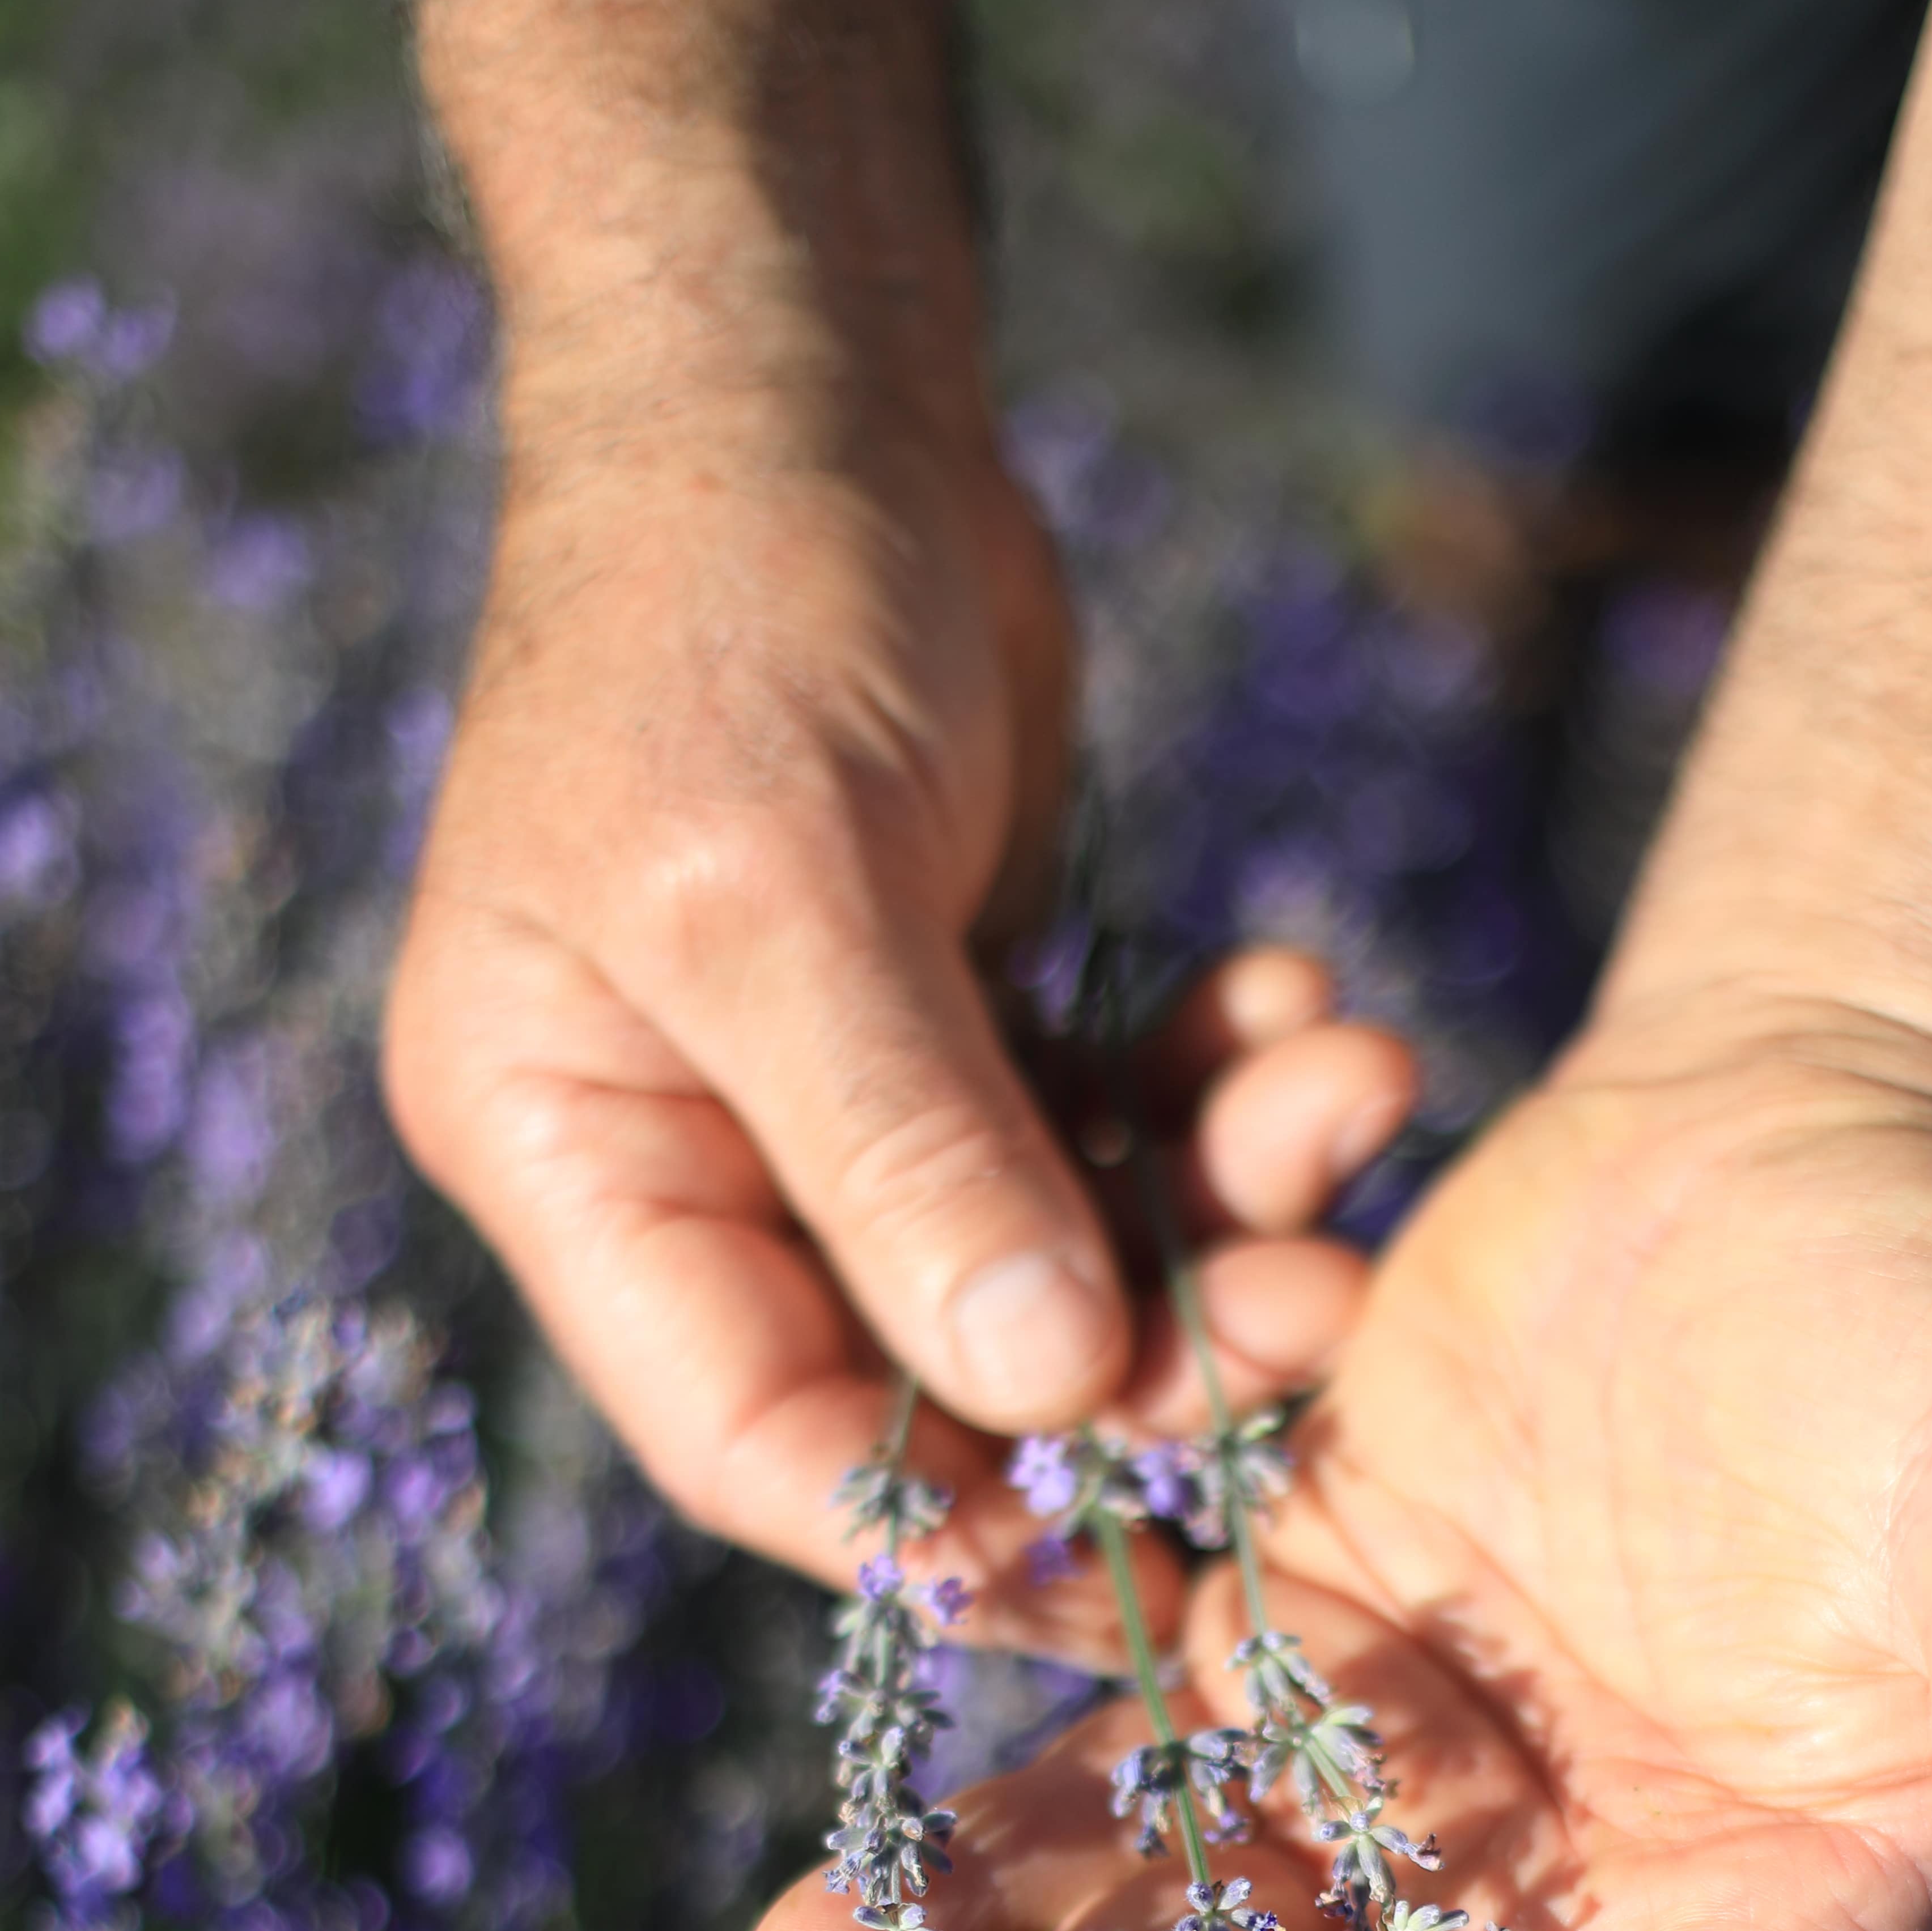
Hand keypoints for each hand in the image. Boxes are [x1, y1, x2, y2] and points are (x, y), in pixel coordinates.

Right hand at [381, 405, 1414, 1638]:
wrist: (807, 383)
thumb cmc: (730, 601)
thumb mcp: (785, 890)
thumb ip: (905, 1152)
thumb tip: (1033, 1393)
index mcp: (575, 1153)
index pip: (752, 1436)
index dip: (939, 1519)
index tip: (1134, 1547)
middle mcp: (697, 1158)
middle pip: (937, 1368)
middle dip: (1146, 1341)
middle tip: (1332, 1296)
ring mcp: (842, 1101)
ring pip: (1057, 1255)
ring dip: (1224, 1202)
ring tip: (1356, 1091)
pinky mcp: (967, 1026)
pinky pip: (1111, 1130)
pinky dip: (1216, 1093)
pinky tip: (1307, 1009)